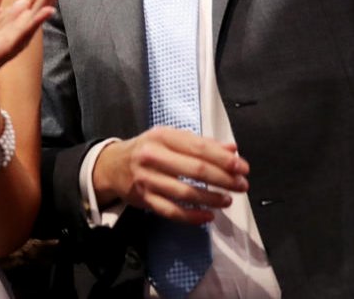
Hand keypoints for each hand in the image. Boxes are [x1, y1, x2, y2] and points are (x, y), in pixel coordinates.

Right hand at [94, 127, 249, 224]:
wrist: (111, 165)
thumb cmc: (147, 149)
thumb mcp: (169, 138)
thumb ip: (200, 143)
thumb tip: (232, 150)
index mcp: (162, 136)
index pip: (198, 147)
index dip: (223, 159)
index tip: (242, 167)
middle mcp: (152, 156)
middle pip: (194, 169)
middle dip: (223, 179)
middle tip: (241, 185)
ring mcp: (147, 179)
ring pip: (185, 193)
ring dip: (211, 198)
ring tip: (227, 200)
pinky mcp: (144, 199)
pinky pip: (171, 211)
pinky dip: (192, 217)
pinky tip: (208, 216)